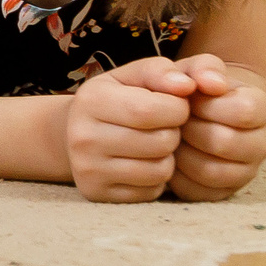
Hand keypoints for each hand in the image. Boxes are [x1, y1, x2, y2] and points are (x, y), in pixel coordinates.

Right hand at [65, 56, 196, 202]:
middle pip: (160, 142)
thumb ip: (165, 71)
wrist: (76, 132)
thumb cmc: (119, 97)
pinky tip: (143, 163)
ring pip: (160, 170)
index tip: (174, 105)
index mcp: (90, 100)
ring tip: (154, 144)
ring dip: (167, 157)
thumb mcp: (137, 75)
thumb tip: (188, 86)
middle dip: (174, 133)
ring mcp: (87, 169)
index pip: (151, 110)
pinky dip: (156, 180)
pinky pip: (151, 192)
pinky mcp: (97, 193)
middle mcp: (82, 137)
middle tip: (161, 127)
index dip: (178, 108)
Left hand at [166, 52, 265, 202]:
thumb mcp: (197, 68)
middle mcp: (261, 144)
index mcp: (262, 109)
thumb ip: (204, 68)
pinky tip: (171, 158)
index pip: (242, 111)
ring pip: (212, 172)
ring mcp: (245, 172)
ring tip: (172, 138)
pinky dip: (178, 177)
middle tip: (174, 121)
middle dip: (190, 129)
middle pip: (224, 143)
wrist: (195, 112)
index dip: (207, 105)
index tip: (188, 100)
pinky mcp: (224, 192)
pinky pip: (199, 192)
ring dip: (182, 154)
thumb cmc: (196, 88)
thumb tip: (211, 84)